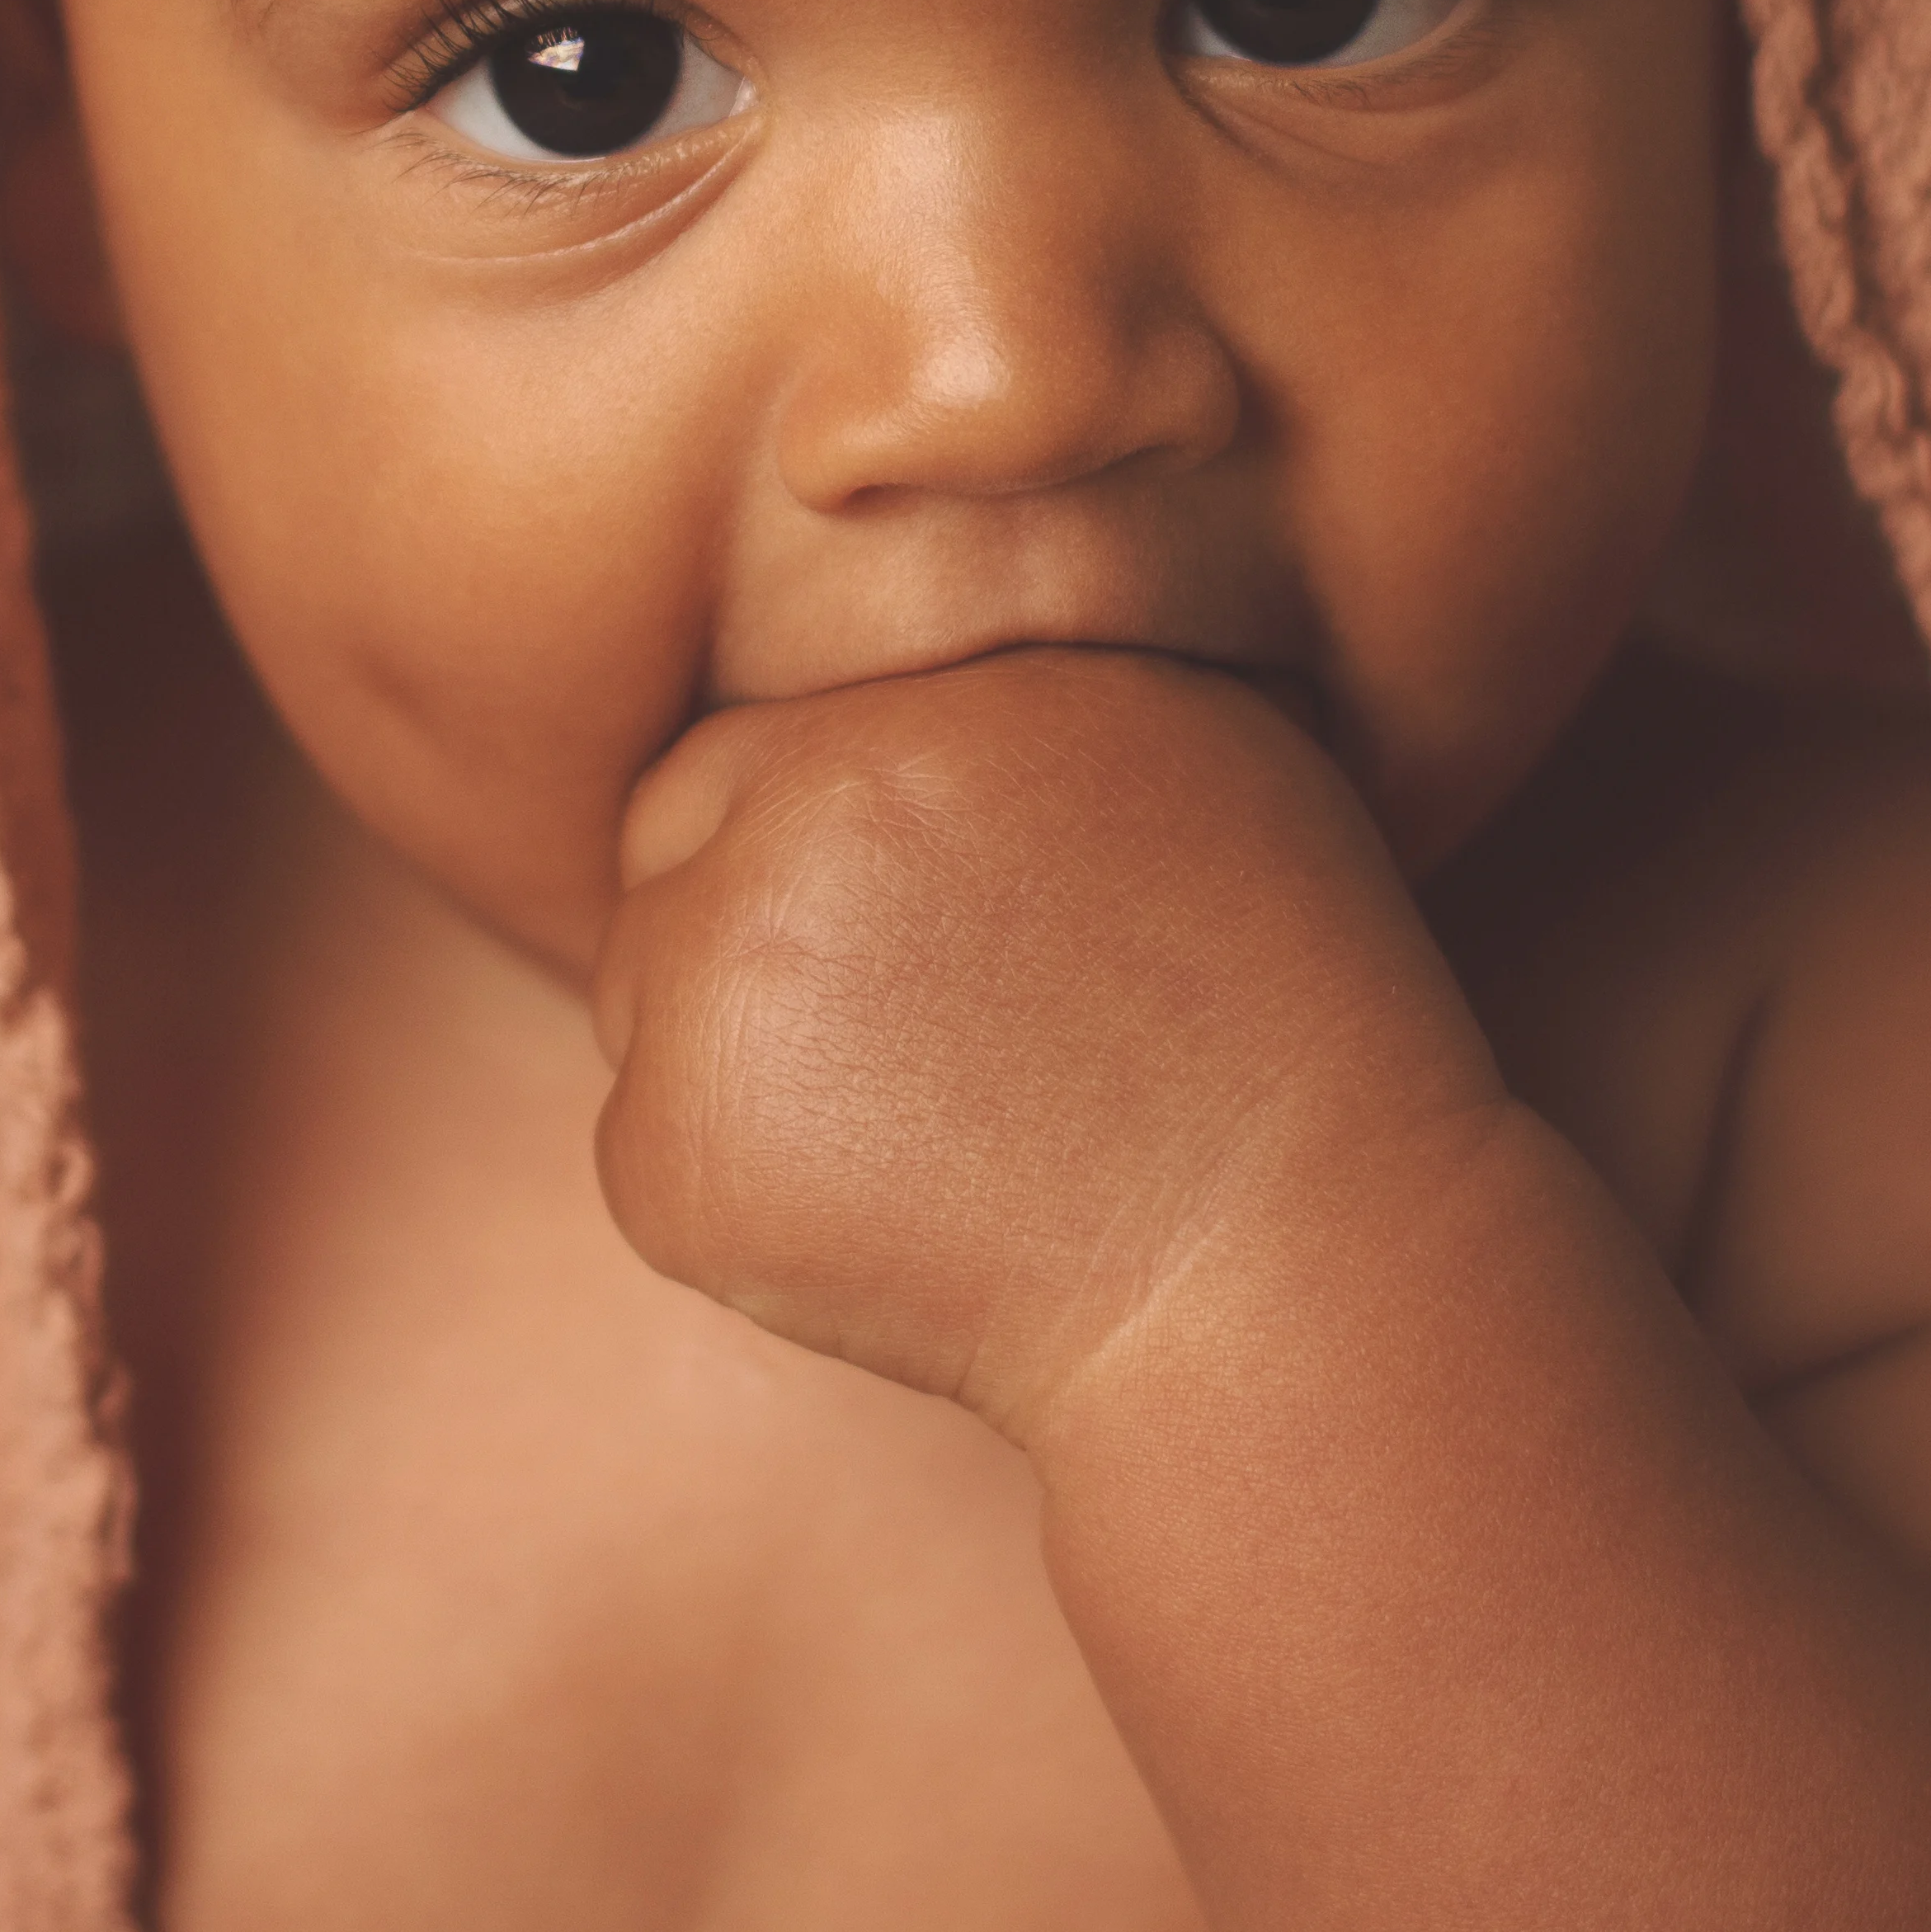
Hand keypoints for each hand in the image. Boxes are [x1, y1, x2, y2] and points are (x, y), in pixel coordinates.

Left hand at [592, 648, 1515, 1437]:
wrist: (1287, 1274)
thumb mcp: (1200, 762)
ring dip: (736, 1056)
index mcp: (930, 700)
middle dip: (748, 934)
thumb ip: (1016, 692)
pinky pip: (647, 1146)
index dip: (813, 846)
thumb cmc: (1277, 1026)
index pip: (755, 749)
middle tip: (898, 1051)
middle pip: (670, 849)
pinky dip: (736, 1194)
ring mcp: (724, 977)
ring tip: (920, 1136)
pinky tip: (893, 1225)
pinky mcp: (675, 1149)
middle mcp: (811, 804)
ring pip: (643, 995)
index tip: (905, 947)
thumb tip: (898, 657)